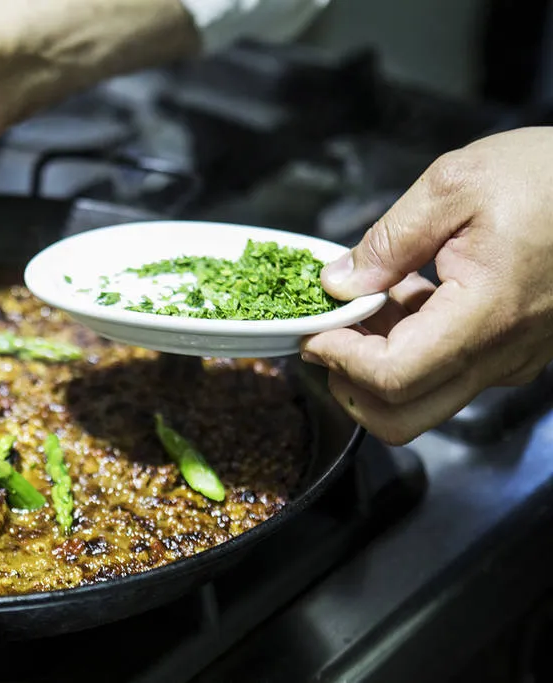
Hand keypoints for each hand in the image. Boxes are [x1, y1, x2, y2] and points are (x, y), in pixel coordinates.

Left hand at [300, 127, 552, 443]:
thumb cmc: (549, 176)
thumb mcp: (454, 186)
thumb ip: (387, 241)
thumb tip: (337, 283)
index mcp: (485, 316)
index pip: (393, 378)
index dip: (340, 361)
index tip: (313, 331)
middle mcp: (502, 354)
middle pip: (403, 415)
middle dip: (349, 384)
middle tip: (326, 335)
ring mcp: (511, 360)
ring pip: (424, 400)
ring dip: (377, 368)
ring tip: (365, 306)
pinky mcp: (514, 352)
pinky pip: (450, 374)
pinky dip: (410, 352)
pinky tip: (402, 300)